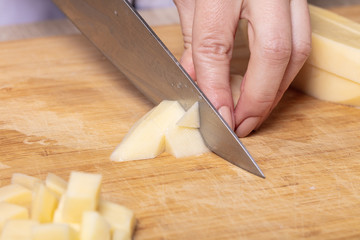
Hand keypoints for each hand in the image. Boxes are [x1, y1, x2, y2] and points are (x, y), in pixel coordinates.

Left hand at [174, 0, 310, 136]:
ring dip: (276, 90)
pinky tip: (270, 86)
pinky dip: (286, 69)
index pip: (215, 47)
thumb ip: (193, 36)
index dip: (216, 88)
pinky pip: (302, 39)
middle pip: (274, 53)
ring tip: (255, 113)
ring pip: (298, 49)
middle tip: (242, 125)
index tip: (218, 117)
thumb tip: (196, 80)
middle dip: (258, 99)